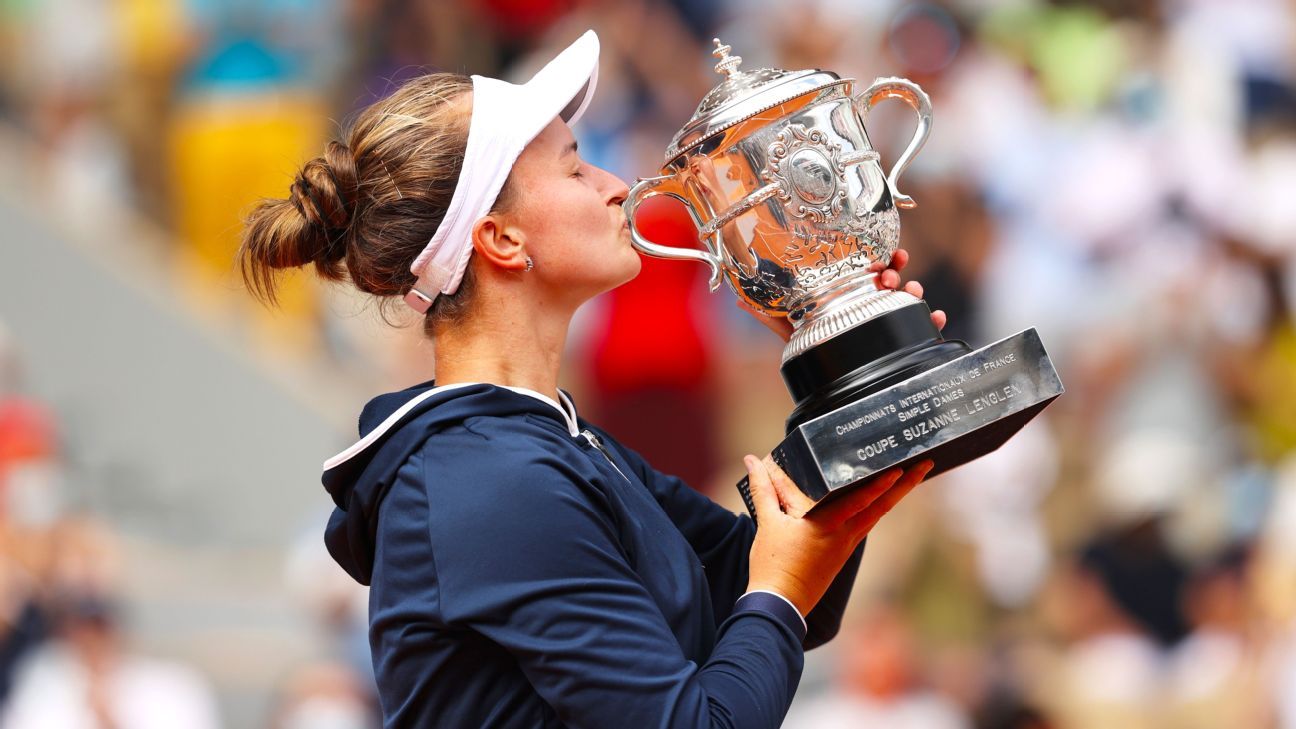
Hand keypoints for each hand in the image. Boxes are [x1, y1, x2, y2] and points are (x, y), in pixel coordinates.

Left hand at [736, 247, 946, 341]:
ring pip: (909, 300)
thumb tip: (741, 300)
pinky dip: (932, 321)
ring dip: (915, 291)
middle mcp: (872, 304)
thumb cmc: (814, 349)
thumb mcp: (792, 331)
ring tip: (913, 292)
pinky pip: (923, 328)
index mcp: (851, 294)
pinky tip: (936, 317)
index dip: (880, 259)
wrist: (828, 383)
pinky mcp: (901, 340)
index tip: (887, 256)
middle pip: (891, 280)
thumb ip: (771, 316)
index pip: (868, 270)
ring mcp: (888, 321)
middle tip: (892, 278)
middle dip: (896, 274)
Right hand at [743, 455, 934, 615]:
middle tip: (924, 464)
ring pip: (876, 516)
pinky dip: (875, 511)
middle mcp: (844, 535)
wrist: (779, 604)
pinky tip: (877, 504)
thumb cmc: (773, 564)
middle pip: (881, 505)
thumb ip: (763, 488)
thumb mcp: (767, 522)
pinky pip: (864, 527)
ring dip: (893, 496)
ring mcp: (845, 546)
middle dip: (904, 485)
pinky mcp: (841, 555)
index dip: (882, 482)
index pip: (861, 498)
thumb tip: (751, 460)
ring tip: (908, 479)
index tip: (902, 466)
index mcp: (827, 524)